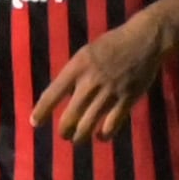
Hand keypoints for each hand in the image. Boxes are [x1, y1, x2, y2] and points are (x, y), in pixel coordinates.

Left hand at [31, 12, 172, 143]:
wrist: (144, 40)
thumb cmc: (111, 45)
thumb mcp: (85, 54)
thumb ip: (74, 74)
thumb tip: (63, 95)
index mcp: (77, 67)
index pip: (52, 93)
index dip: (42, 111)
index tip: (35, 123)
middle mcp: (90, 82)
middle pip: (71, 114)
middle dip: (64, 130)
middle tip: (63, 135)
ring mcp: (110, 92)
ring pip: (89, 123)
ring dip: (81, 136)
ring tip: (77, 140)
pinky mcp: (128, 99)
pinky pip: (113, 124)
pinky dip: (105, 134)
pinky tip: (101, 136)